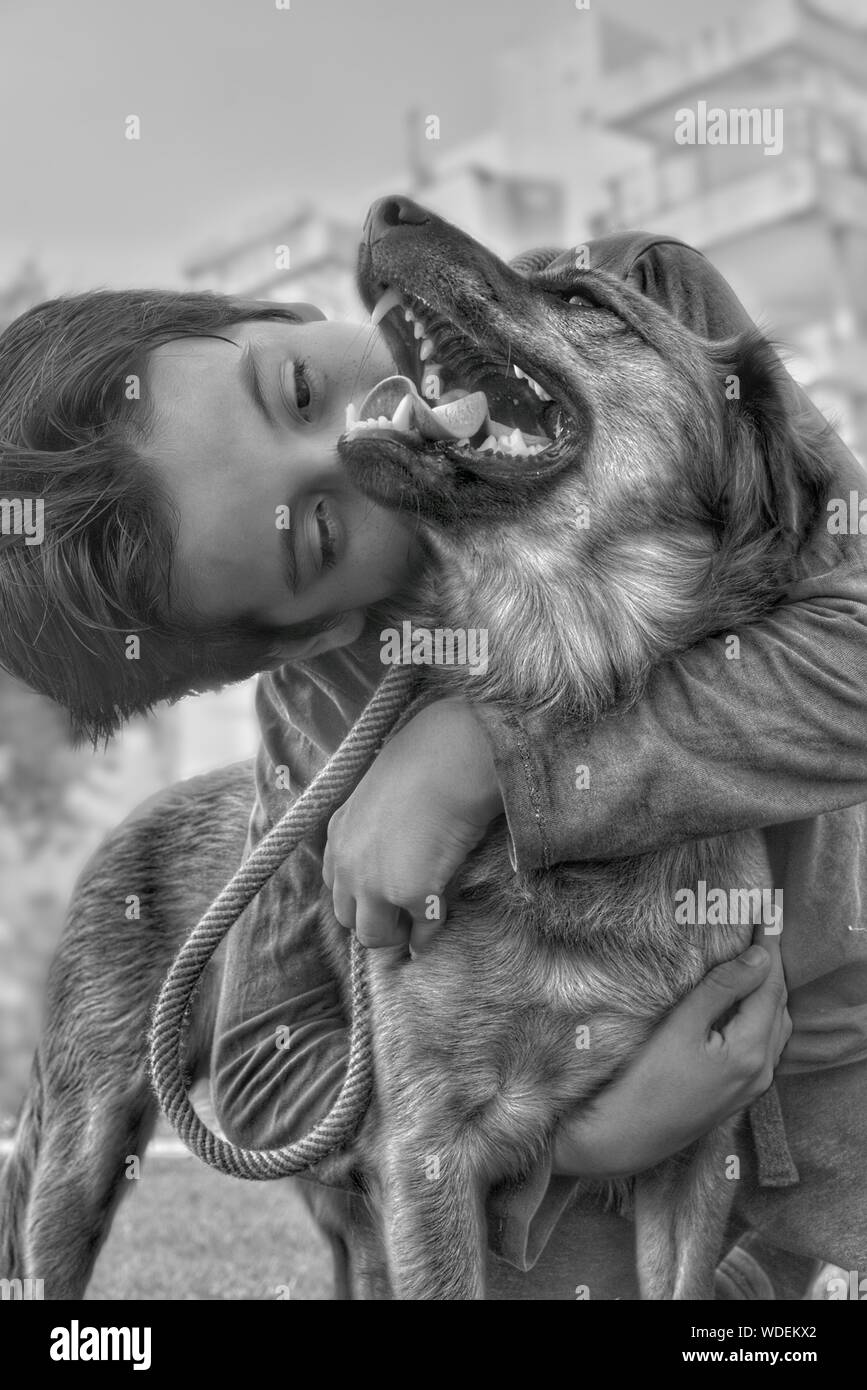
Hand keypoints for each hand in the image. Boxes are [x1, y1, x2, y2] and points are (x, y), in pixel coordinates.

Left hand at [323, 698, 503, 953]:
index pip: (336, 883)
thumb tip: (399, 841)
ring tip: (419, 923)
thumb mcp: (380, 792)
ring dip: (397, 934)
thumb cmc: (426, 761)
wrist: (450, 758)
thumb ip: (376, 823)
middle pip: (347, 916)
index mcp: (338, 834)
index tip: (383, 892)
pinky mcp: (410, 895)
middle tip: (403, 913)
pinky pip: (421, 932)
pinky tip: (443, 918)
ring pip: (374, 936)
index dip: (360, 892)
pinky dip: (432, 932)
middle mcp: (347, 864)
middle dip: (374, 919)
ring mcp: (375, 884)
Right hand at [552, 924, 791, 1177]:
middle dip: (770, 966)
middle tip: (758, 930)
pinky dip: (760, 1015)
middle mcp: (762, 1070)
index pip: (770, 986)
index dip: (769, 947)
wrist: (627, 1137)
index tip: (765, 914)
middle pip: (777, 1005)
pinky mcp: (738, 1093)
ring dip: (767, 991)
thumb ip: (721, 989)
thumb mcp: (681, 1026)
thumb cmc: (646, 1081)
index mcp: (752, 1051)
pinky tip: (742, 1004)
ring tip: (752, 959)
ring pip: (774, 1026)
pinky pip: (764, 1044)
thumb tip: (758, 957)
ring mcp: (752, 1086)